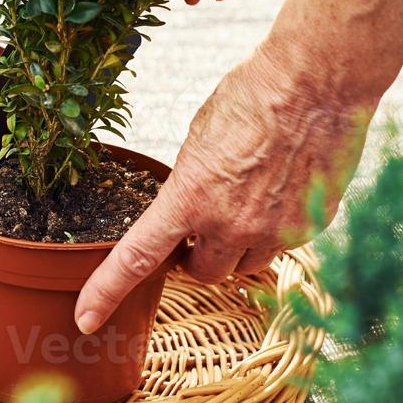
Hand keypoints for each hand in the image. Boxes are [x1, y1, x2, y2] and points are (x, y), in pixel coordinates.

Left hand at [74, 41, 373, 333]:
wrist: (316, 83)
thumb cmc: (253, 98)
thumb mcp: (200, 139)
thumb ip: (190, 185)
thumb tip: (189, 208)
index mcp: (190, 198)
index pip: (138, 258)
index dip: (106, 291)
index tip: (86, 319)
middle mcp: (230, 226)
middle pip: (203, 272)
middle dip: (198, 256)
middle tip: (203, 227)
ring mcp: (273, 232)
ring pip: (245, 266)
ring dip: (237, 247)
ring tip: (249, 200)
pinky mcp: (309, 228)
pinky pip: (282, 246)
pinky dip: (276, 230)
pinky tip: (282, 190)